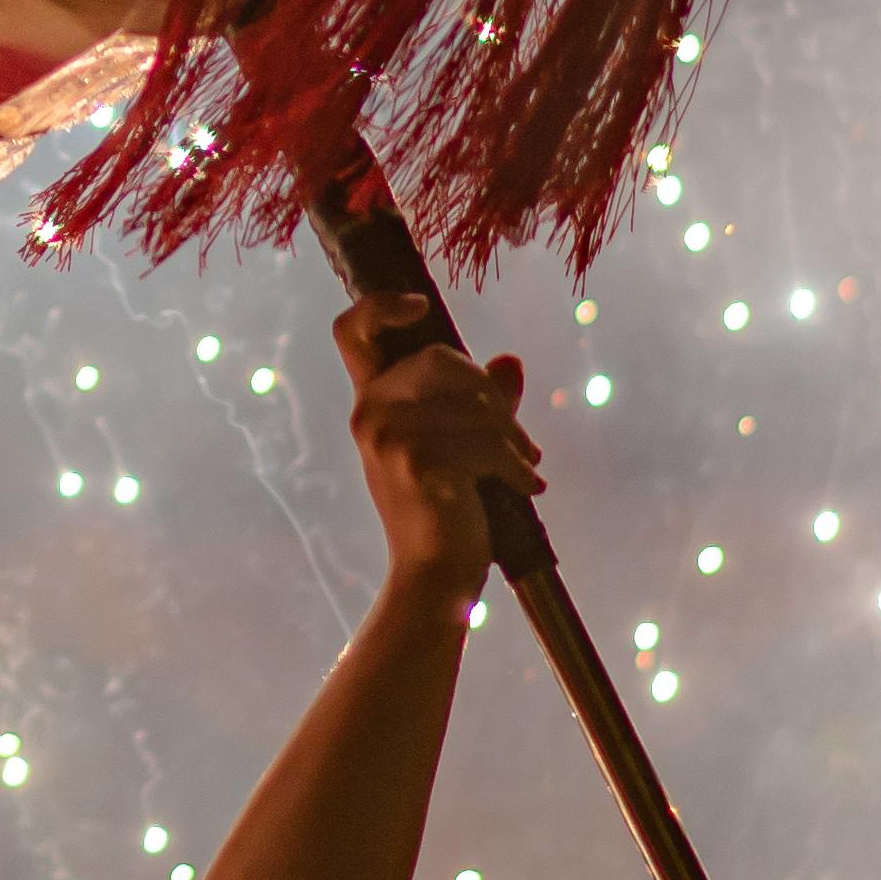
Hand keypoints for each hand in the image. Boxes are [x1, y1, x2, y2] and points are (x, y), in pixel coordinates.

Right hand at [339, 294, 536, 602]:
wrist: (433, 575)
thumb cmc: (444, 509)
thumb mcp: (456, 444)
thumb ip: (478, 401)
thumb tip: (511, 363)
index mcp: (371, 402)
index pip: (353, 332)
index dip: (382, 305)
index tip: (421, 306)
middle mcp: (370, 413)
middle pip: (441, 358)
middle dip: (490, 393)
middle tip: (518, 437)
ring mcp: (389, 437)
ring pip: (474, 404)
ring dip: (513, 438)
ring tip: (526, 466)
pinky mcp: (418, 462)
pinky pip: (485, 441)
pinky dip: (515, 464)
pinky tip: (527, 487)